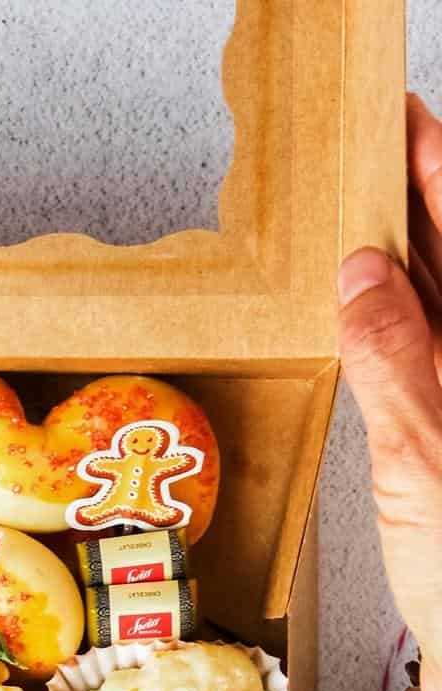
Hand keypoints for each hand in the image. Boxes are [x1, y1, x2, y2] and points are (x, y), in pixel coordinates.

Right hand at [337, 93, 441, 690]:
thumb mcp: (431, 464)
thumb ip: (400, 361)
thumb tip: (365, 275)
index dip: (439, 169)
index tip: (402, 119)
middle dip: (419, 201)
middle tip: (375, 148)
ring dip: (405, 258)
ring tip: (364, 211)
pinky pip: (426, 360)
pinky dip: (395, 325)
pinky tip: (369, 312)